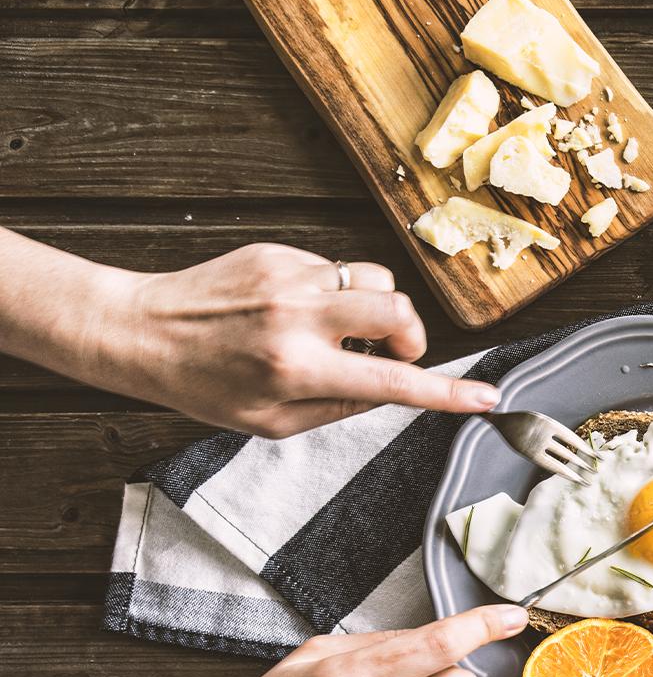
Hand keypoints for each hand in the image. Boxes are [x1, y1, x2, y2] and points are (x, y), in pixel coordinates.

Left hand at [105, 243, 497, 435]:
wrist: (143, 331)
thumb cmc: (205, 386)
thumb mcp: (273, 422)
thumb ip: (339, 408)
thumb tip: (391, 389)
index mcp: (297, 370)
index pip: (393, 383)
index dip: (448, 393)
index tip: (486, 398)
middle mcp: (298, 319)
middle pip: (398, 309)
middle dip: (412, 334)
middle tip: (393, 353)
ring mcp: (288, 279)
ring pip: (373, 280)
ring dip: (374, 308)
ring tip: (342, 330)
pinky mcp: (277, 254)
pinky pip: (334, 270)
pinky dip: (332, 293)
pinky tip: (296, 310)